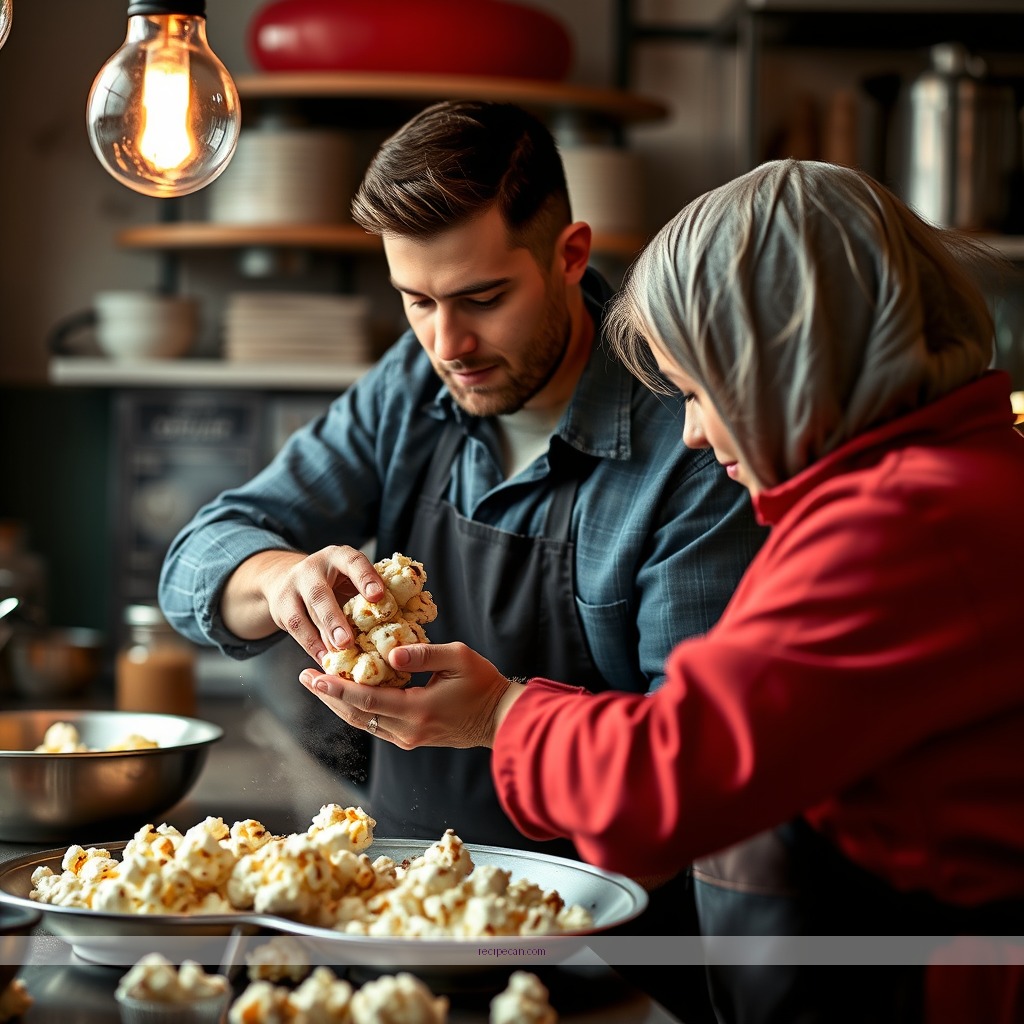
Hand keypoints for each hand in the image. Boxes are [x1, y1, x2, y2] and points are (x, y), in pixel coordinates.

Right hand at [222, 545, 385, 664]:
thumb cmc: (336, 583)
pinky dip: (310, 646)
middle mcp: (313, 568)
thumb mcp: (351, 578)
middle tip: (348, 641)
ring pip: (303, 615)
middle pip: (319, 594)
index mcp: (339, 557)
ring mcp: (293, 587)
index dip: (365, 577)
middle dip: (334, 619)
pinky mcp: (281, 607)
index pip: (353, 561)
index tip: (378, 596)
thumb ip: (373, 592)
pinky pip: (296, 630)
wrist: (288, 578)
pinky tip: (324, 660)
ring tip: (336, 655)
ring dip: (320, 638)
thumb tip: (409, 619)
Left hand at [298, 641, 525, 749]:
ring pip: (363, 722)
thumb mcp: (459, 658)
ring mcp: (408, 738)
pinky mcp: (411, 738)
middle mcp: (408, 730)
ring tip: (318, 683)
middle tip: (305, 675)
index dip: (337, 687)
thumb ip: (424, 654)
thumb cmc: (483, 684)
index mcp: (418, 710)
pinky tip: (347, 693)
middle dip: (328, 695)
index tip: (314, 673)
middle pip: (356, 715)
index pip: (366, 700)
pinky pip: (375, 724)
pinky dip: (357, 708)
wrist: (500, 719)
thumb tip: (390, 653)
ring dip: (339, 703)